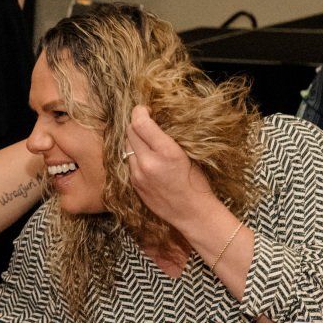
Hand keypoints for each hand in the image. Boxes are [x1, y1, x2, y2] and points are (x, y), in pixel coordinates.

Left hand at [124, 104, 216, 226]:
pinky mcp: (134, 184)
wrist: (192, 213)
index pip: (140, 123)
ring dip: (133, 140)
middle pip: (129, 132)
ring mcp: (138, 175)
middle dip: (135, 124)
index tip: (145, 109)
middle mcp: (148, 163)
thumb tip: (152, 120)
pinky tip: (145, 157)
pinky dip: (134, 155)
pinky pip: (128, 161)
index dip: (139, 111)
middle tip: (145, 122)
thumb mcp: (187, 155)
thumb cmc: (196, 183)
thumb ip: (166, 139)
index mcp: (166, 152)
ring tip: (145, 140)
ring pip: (126, 146)